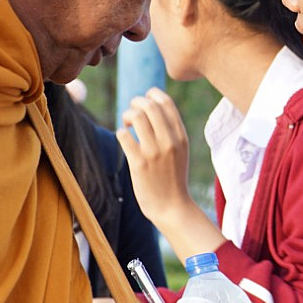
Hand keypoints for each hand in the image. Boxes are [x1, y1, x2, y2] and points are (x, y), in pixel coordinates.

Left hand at [116, 88, 196, 226]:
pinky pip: (124, 136)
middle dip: (136, 103)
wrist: (172, 206)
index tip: (145, 101)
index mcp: (181, 136)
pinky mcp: (139, 163)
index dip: (152, 95)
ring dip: (127, 116)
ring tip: (127, 126)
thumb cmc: (173, 177)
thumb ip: (171, 130)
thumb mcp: (180, 151)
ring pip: (136, 117)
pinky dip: (121, 133)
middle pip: (149, 105)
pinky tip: (124, 140)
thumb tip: (152, 107)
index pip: (166, 102)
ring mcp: (154, 152)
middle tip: (132, 114)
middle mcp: (169, 141)